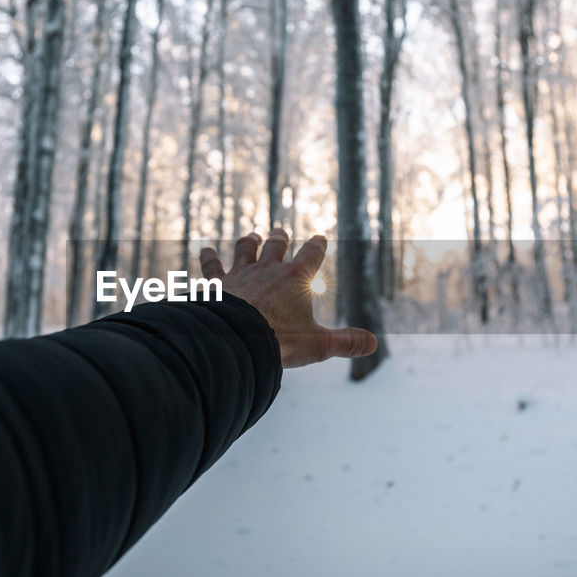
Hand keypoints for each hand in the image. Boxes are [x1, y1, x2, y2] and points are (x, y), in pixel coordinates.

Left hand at [200, 229, 377, 368]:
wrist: (234, 339)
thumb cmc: (279, 341)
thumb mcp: (318, 345)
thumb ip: (345, 342)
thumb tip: (372, 343)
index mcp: (296, 278)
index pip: (311, 255)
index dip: (317, 246)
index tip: (319, 237)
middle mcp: (268, 269)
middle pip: (276, 247)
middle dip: (280, 238)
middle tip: (280, 231)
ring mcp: (240, 274)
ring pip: (245, 250)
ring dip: (248, 242)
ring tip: (250, 236)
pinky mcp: (216, 284)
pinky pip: (212, 266)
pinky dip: (208, 258)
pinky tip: (204, 250)